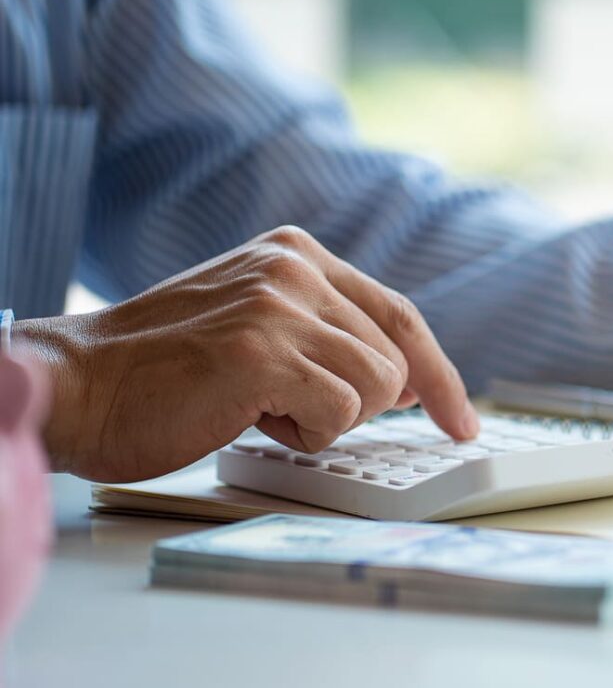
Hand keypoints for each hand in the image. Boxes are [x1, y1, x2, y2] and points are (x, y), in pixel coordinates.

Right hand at [20, 226, 476, 481]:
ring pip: (376, 388)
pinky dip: (305, 434)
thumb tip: (406, 381)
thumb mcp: (255, 322)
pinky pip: (341, 413)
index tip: (460, 418)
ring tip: (260, 407)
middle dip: (355, 406)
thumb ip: (325, 331)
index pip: (398, 313)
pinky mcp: (263, 353)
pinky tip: (249, 418)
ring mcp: (278, 306)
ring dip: (326, 420)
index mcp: (296, 253)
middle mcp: (293, 268)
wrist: (77, 386)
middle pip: (393, 359)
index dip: (438, 372)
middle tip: (284, 407)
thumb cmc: (162, 371)